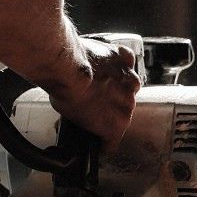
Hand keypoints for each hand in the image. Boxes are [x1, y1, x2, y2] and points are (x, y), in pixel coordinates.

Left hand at [48, 38, 140, 153]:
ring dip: (119, 83)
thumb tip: (80, 113)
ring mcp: (129, 80)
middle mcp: (128, 104)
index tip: (96, 135)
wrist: (66, 66)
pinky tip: (106, 60)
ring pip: (130, 85)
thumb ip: (84, 117)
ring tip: (102, 79)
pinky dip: (119, 61)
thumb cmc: (66, 92)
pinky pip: (127, 60)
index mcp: (116, 125)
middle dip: (111, 106)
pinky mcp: (125, 58)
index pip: (113, 139)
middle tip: (94, 100)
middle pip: (123, 109)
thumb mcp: (70, 116)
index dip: (103, 138)